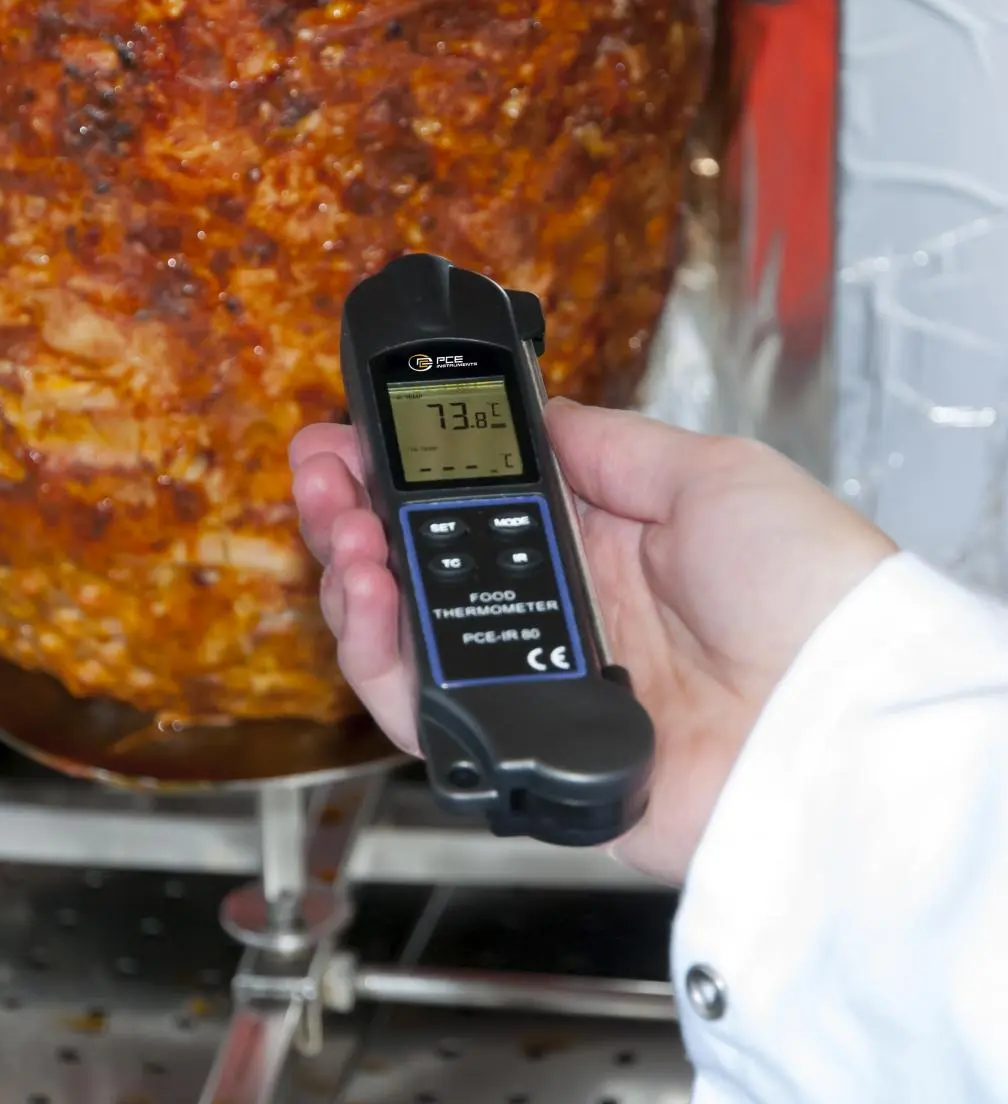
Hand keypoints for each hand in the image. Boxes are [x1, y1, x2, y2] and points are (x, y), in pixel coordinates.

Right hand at [289, 400, 895, 883]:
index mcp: (598, 543)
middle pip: (424, 566)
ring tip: (341, 528)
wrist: (842, 714)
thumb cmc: (806, 590)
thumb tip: (539, 418)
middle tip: (319, 470)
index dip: (410, 470)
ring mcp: (533, 677)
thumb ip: (608, 447)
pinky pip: (420, 709)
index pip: (474, 503)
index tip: (360, 434)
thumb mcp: (710, 473)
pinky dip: (375, 654)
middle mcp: (556, 611)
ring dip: (352, 575)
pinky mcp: (521, 744)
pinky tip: (364, 594)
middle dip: (357, 510)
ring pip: (406, 634)